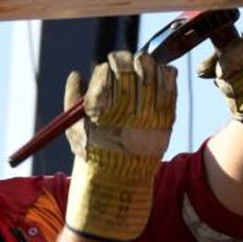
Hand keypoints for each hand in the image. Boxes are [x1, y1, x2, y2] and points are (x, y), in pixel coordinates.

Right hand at [63, 51, 176, 241]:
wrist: (118, 181)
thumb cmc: (93, 152)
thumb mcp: (73, 128)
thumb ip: (72, 99)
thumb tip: (76, 74)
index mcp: (100, 109)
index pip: (107, 72)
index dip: (107, 66)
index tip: (107, 67)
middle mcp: (125, 110)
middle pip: (129, 69)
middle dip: (125, 60)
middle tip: (124, 62)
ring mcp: (148, 114)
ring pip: (151, 72)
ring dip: (146, 63)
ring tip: (142, 65)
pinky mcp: (166, 119)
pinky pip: (170, 86)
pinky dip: (167, 74)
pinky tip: (160, 74)